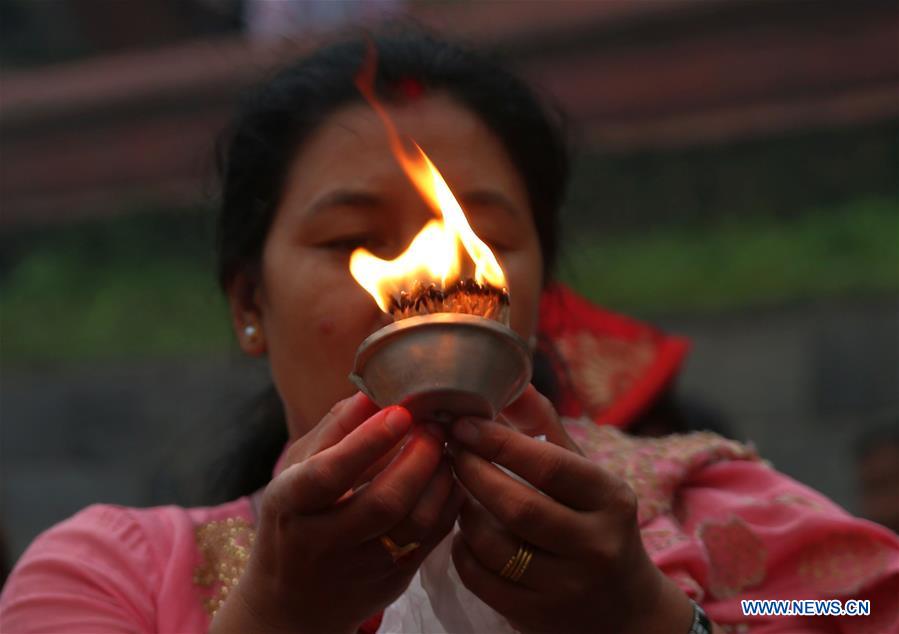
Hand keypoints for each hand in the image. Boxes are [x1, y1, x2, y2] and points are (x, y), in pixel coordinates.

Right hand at [211, 393, 463, 633]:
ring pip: (415, 524)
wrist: (292, 602)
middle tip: (433, 426)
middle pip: (382, 502)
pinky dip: (448, 502)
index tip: (400, 411)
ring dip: (440, 478)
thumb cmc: (295, 517)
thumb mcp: (297, 470)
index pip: (328, 474)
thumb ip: (334, 430)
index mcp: (290, 505)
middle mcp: (322, 542)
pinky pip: (433, 539)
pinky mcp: (394, 581)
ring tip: (445, 447)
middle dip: (418, 457)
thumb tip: (372, 389)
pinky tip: (449, 476)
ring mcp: (361, 567)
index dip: (367, 442)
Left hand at [447, 387, 693, 633]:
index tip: (462, 423)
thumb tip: (513, 381)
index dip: (498, 442)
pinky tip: (463, 532)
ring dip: (463, 512)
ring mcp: (567, 587)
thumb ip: (548, 428)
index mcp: (610, 498)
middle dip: (472, 472)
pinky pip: (480, 579)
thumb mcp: (587, 475)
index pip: (549, 466)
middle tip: (448, 449)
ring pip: (494, 545)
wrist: (623, 610)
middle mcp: (595, 545)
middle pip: (516, 506)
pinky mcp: (537, 617)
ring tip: (457, 490)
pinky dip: (461, 550)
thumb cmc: (596, 524)